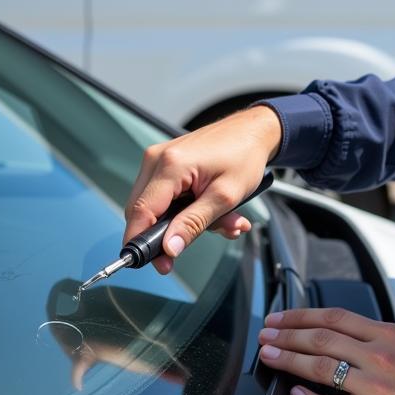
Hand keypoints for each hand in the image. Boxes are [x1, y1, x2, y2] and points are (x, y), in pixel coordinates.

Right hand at [125, 105, 281, 273]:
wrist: (254, 131)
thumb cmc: (244, 156)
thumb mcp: (224, 197)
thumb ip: (194, 224)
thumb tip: (169, 248)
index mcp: (170, 165)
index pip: (141, 212)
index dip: (143, 243)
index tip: (158, 264)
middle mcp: (157, 159)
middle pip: (144, 211)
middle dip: (172, 232)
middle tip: (199, 240)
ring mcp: (160, 159)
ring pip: (158, 207)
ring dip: (187, 221)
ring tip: (225, 221)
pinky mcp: (166, 163)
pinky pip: (167, 196)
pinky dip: (188, 209)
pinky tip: (216, 211)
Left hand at [257, 308, 394, 394]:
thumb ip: (384, 341)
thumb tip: (356, 339)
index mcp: (389, 335)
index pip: (335, 318)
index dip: (302, 316)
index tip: (281, 318)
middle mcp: (379, 356)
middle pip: (322, 338)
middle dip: (287, 335)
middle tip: (265, 335)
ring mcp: (376, 387)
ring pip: (322, 368)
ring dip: (290, 361)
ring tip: (270, 357)